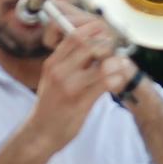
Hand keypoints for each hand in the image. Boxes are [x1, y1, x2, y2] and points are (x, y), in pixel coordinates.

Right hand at [29, 19, 137, 150]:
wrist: (41, 133)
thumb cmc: (51, 105)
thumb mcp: (53, 79)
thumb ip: (68, 63)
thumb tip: (91, 48)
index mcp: (52, 63)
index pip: (74, 35)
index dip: (93, 30)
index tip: (106, 34)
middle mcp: (59, 71)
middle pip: (88, 45)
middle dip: (106, 44)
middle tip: (116, 50)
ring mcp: (69, 87)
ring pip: (99, 65)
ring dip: (115, 62)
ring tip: (122, 64)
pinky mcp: (79, 103)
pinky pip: (103, 86)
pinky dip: (116, 80)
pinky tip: (119, 79)